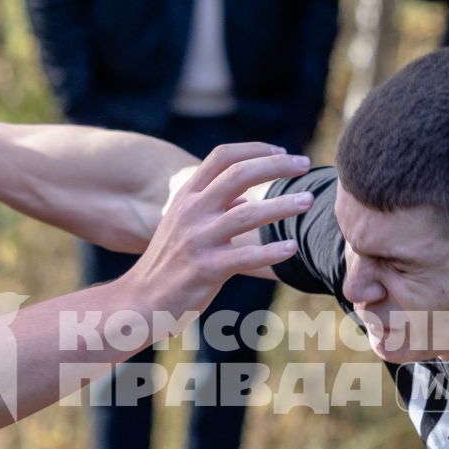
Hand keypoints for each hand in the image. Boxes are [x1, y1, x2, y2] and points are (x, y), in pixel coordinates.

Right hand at [124, 142, 315, 316]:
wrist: (141, 300)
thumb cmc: (169, 262)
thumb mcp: (182, 225)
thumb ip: (212, 208)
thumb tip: (245, 198)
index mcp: (186, 196)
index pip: (222, 156)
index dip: (255, 149)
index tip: (282, 152)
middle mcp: (191, 211)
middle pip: (239, 174)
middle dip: (276, 166)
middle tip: (305, 164)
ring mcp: (198, 239)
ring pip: (248, 213)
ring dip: (283, 205)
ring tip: (308, 201)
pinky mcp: (206, 269)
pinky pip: (246, 256)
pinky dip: (272, 251)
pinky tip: (292, 248)